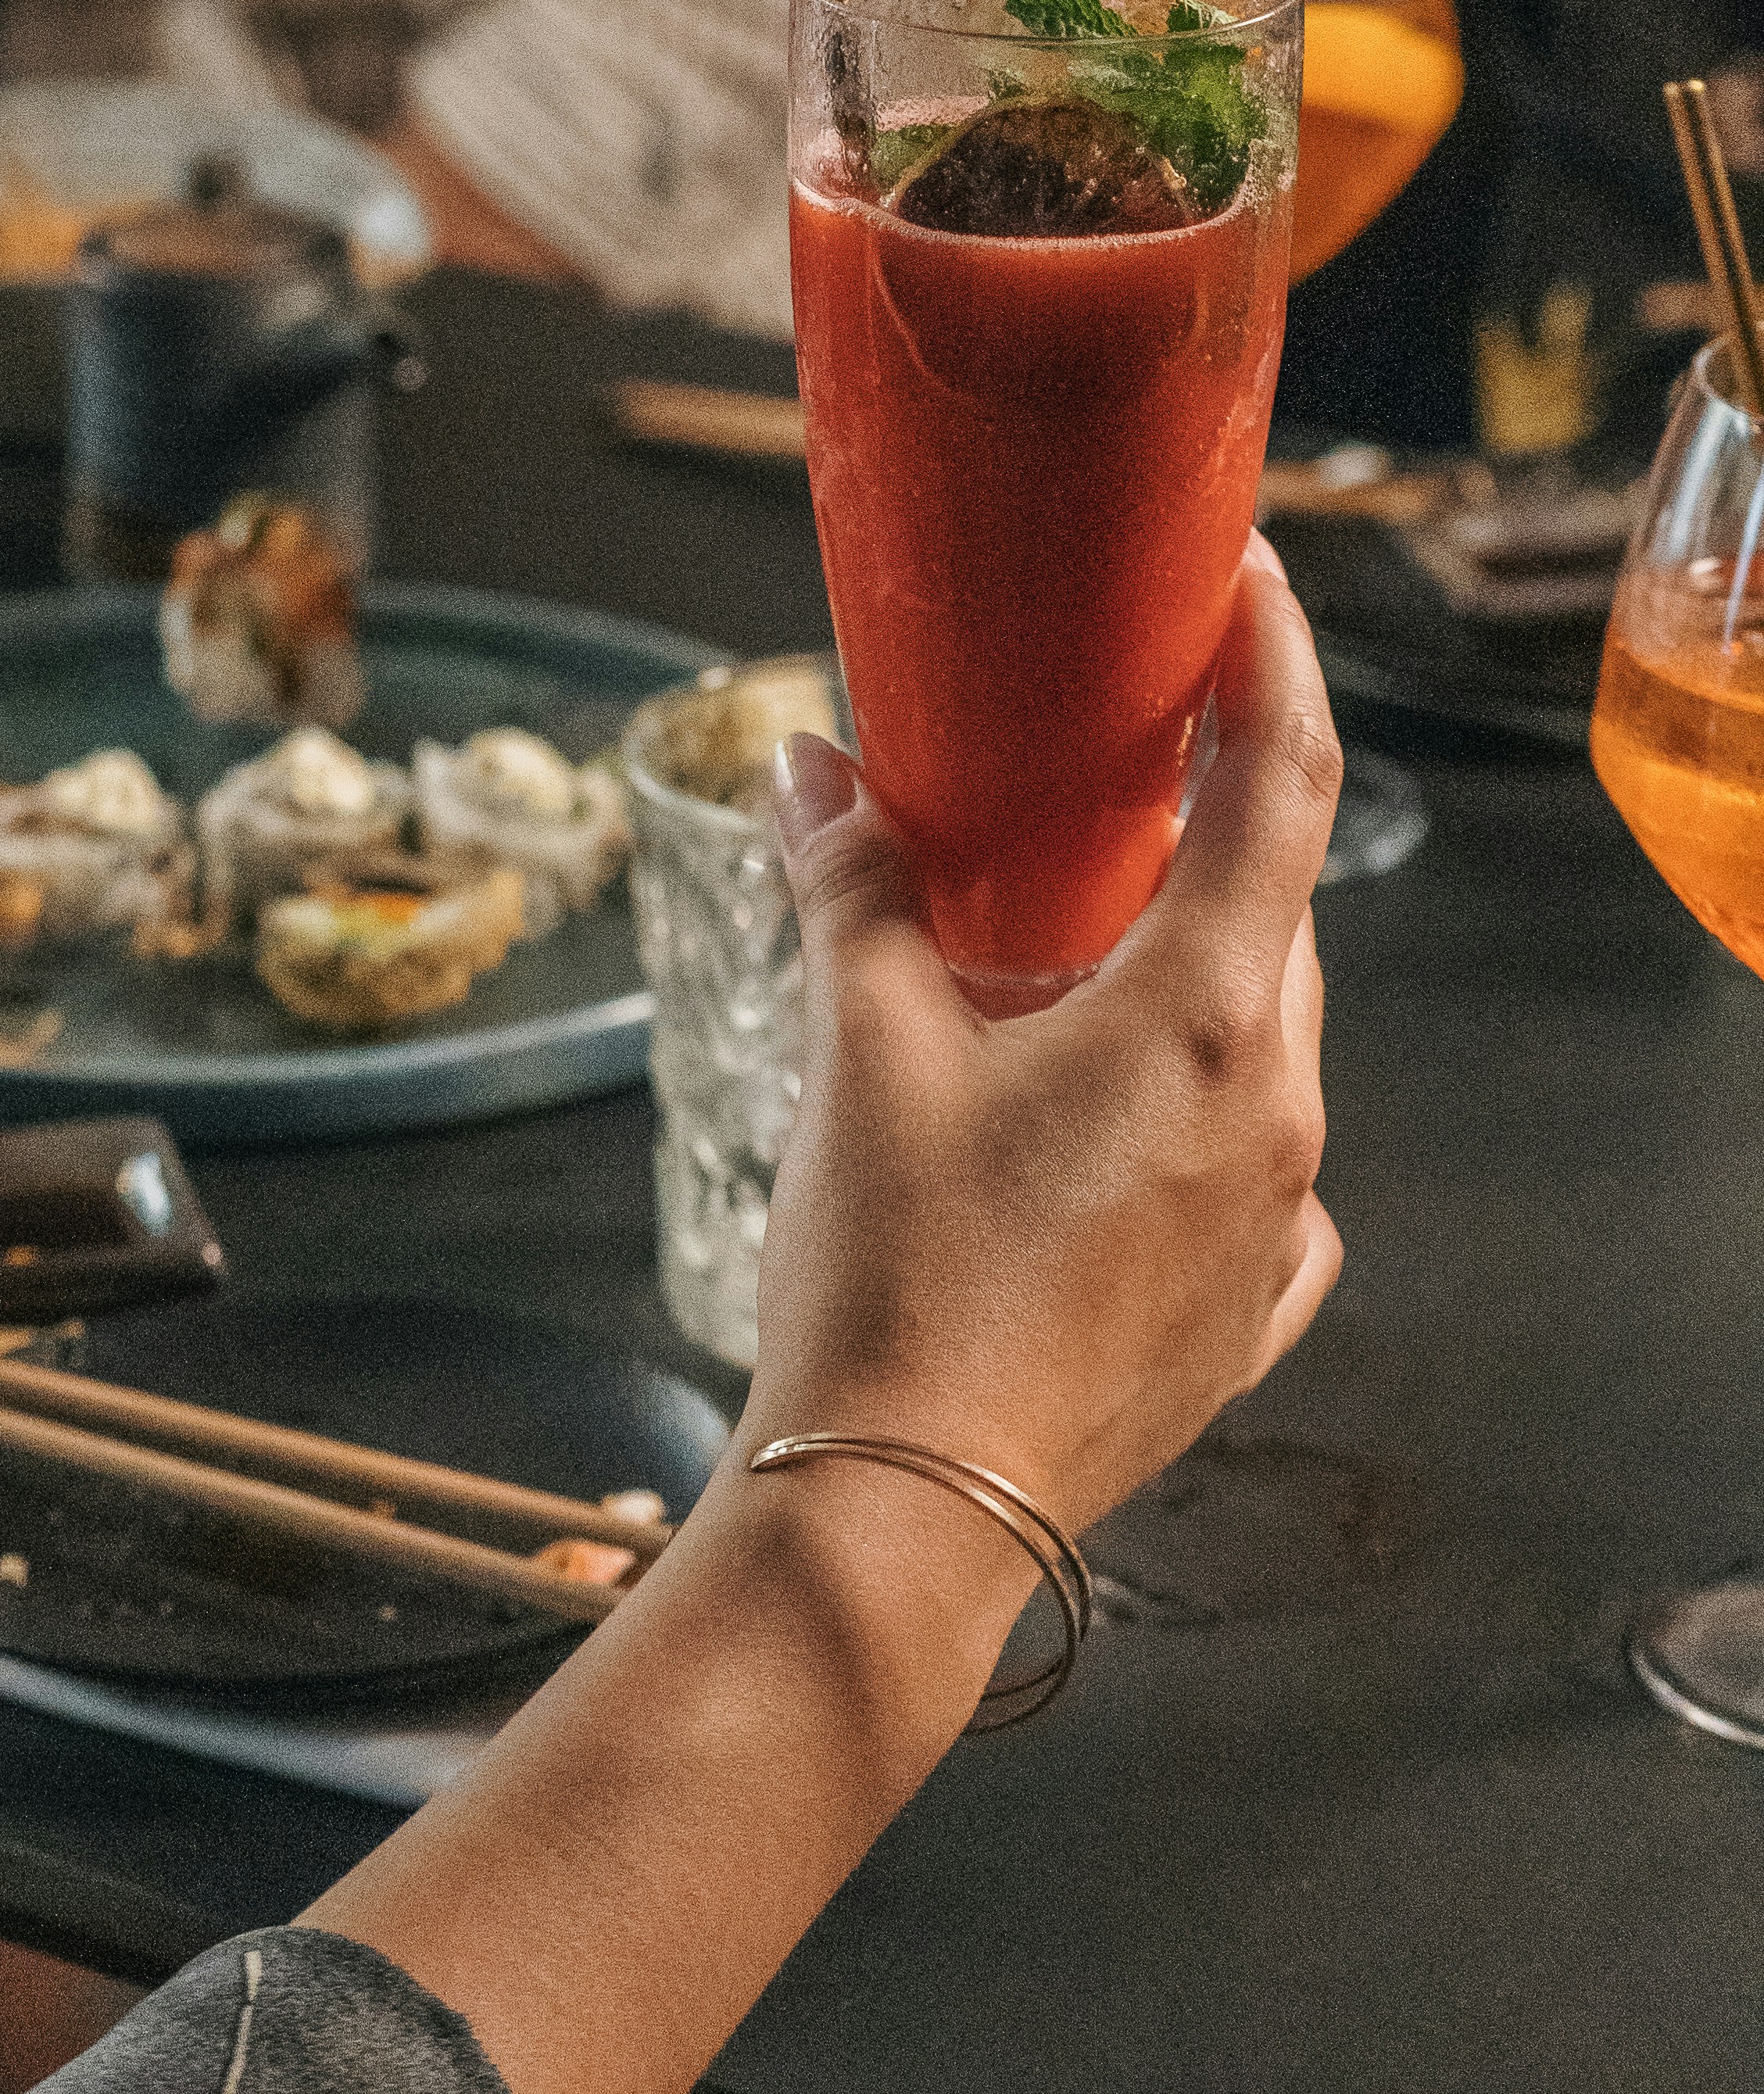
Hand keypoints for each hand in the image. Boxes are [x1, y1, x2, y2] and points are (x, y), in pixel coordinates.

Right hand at [744, 544, 1342, 1538]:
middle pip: (1264, 917)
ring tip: (1062, 955)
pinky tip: (1096, 1122)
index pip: (1280, 789)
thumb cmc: (893, 1279)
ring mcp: (1272, 1226)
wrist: (903, 1513)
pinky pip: (1249, 1175)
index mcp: (1198, 1021)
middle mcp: (1270, 1115)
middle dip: (1199, 828)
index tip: (1246, 579)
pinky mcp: (1243, 1314)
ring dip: (1178, 974)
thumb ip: (852, 885)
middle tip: (1110, 767)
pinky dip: (1186, 1115)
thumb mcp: (859, 1044)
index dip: (1271, 663)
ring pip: (1252, 1041)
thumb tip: (812, 770)